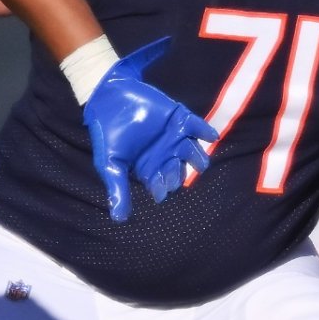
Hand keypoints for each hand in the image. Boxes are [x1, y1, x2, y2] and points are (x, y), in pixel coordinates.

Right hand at [82, 37, 218, 221]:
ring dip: (198, 158)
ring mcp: (175, 137)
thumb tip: (119, 220)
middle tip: (170, 167)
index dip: (163, 187)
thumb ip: (118, 190)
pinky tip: (210, 136)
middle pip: (180, 171)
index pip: (162, 184)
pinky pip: (199, 127)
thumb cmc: (108, 133)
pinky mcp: (180, 118)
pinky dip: (207, 132)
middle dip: (178, 174)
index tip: (160, 189)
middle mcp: (165, 156)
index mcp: (149, 169)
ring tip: (196, 160)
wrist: (110, 99)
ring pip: (194, 153)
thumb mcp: (110, 165)